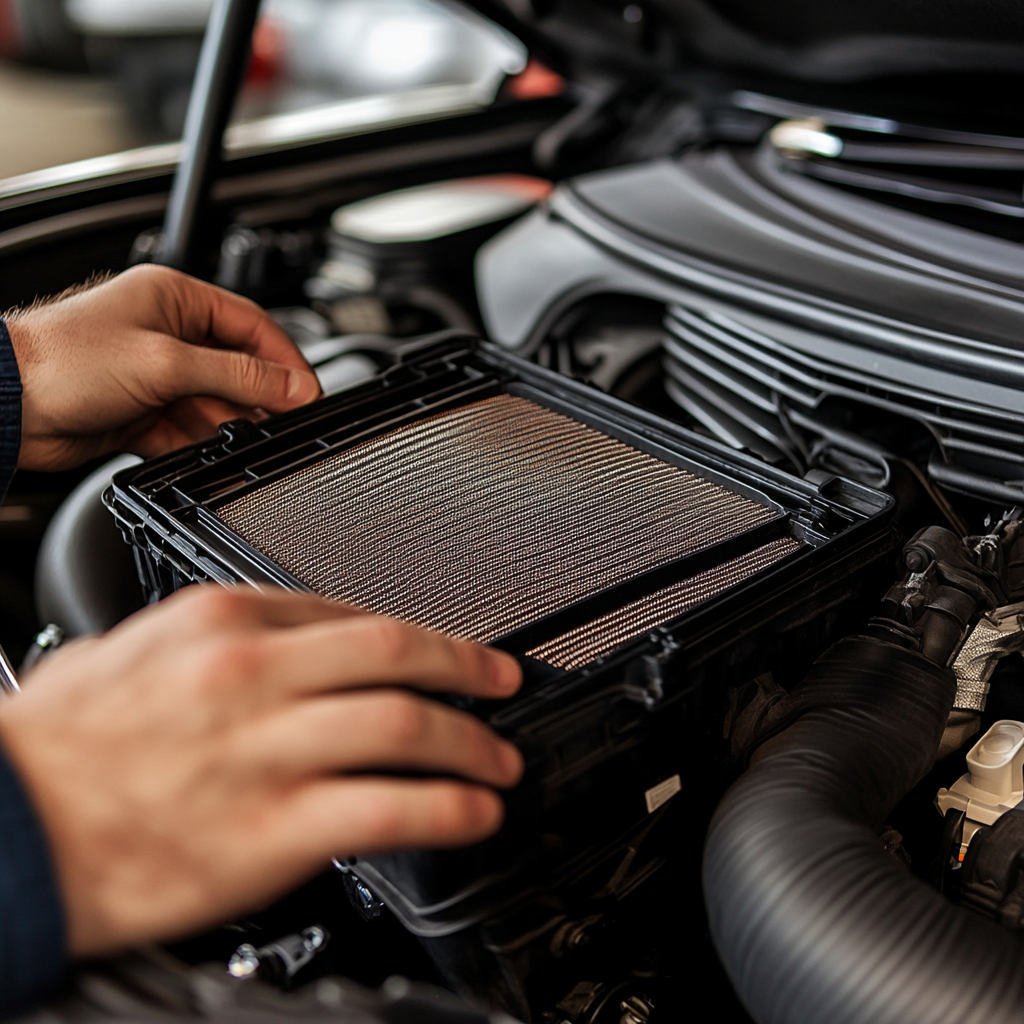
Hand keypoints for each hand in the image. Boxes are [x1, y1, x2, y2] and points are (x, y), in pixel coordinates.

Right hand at [0, 587, 522, 956]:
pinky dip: (446, 809)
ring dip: (470, 743)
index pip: (350, 613)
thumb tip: (287, 637)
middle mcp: (252, 674)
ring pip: (405, 726)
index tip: (442, 650)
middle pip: (396, 654)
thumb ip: (217, 636)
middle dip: (466, 668)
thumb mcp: (134, 650)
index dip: (414, 635)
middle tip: (503, 681)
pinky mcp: (270, 829)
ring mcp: (266, 750)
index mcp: (221, 620)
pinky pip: (386, 809)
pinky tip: (474, 814)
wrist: (6, 830)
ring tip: (499, 759)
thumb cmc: (57, 746)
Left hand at [6, 265, 321, 470]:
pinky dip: (201, 443)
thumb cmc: (65, 361)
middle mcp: (168, 333)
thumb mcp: (168, 363)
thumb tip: (292, 386)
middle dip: (260, 397)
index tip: (309, 391)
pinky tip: (212, 454)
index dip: (285, 359)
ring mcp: (155, 375)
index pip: (252, 325)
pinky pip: (189, 430)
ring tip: (246, 442)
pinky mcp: (142, 412)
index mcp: (176, 299)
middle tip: (286, 422)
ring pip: (215, 402)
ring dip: (230, 424)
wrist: (8, 406)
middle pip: (237, 367)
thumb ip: (239, 376)